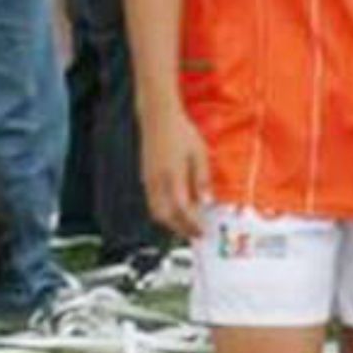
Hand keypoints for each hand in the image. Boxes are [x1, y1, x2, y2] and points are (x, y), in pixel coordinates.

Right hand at [141, 103, 209, 238]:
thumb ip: (202, 179)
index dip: (192, 224)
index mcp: (172, 176)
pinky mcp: (145, 178)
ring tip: (186, 226)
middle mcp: (157, 182)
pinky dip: (164, 212)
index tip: (203, 232)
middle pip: (165, 216)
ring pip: (156, 212)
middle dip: (180, 228)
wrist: (158, 118)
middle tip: (196, 234)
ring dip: (171, 223)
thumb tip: (206, 201)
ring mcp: (148, 181)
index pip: (182, 210)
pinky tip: (175, 210)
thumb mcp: (199, 153)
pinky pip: (152, 203)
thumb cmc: (181, 133)